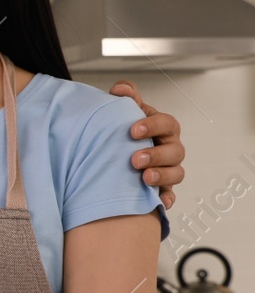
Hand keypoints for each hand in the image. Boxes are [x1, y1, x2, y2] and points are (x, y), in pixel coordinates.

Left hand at [109, 81, 184, 209]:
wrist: (116, 150)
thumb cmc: (127, 130)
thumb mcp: (126, 110)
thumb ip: (126, 97)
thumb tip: (120, 89)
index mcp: (163, 127)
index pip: (166, 123)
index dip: (152, 126)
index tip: (133, 131)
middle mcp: (170, 147)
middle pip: (175, 151)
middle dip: (156, 155)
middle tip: (135, 159)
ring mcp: (169, 168)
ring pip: (177, 173)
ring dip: (162, 176)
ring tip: (144, 178)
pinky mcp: (163, 187)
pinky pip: (170, 195)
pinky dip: (166, 199)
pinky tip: (160, 203)